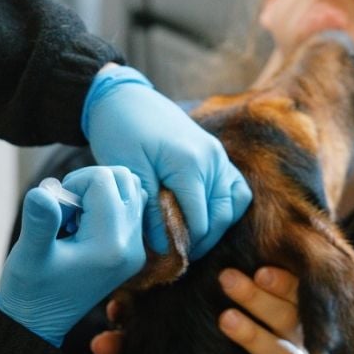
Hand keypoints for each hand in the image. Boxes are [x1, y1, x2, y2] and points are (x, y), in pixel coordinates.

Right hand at [0, 166, 146, 346]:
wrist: (39, 322)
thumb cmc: (30, 290)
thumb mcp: (29, 256)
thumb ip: (39, 222)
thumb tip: (42, 192)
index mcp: (111, 245)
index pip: (102, 180)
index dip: (72, 185)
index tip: (56, 211)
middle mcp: (132, 245)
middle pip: (123, 179)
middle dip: (89, 185)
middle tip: (65, 212)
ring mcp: (136, 248)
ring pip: (129, 189)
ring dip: (99, 193)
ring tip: (74, 219)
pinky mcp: (131, 249)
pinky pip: (129, 207)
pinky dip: (106, 204)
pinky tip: (82, 226)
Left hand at [82, 65, 251, 259]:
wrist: (124, 98)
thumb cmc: (119, 131)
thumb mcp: (129, 173)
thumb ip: (149, 210)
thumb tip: (163, 246)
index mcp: (190, 164)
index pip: (199, 220)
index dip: (184, 243)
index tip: (165, 256)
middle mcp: (213, 159)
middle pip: (221, 215)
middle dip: (202, 239)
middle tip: (178, 253)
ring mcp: (218, 155)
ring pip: (234, 203)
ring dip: (217, 224)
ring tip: (190, 237)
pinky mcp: (215, 153)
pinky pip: (234, 187)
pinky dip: (224, 206)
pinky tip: (201, 216)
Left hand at [218, 267, 306, 353]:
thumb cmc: (245, 342)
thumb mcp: (249, 313)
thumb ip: (239, 287)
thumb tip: (211, 251)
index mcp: (295, 314)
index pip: (298, 292)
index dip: (282, 281)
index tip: (258, 268)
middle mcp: (299, 342)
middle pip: (289, 318)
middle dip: (258, 298)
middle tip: (226, 279)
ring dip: (254, 336)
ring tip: (225, 319)